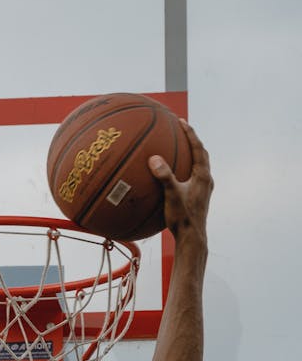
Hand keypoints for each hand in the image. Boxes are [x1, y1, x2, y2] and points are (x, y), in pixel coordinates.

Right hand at [148, 120, 212, 238]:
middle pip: (202, 154)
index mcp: (203, 176)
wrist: (192, 238)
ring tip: (180, 148)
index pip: (198, 148)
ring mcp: (204, 190)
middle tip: (182, 131)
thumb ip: (164, 176)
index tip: (181, 122)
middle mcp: (206, 181)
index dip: (190, 133)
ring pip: (199, 166)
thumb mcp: (172, 195)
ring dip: (191, 155)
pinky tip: (173, 175)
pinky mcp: (199, 198)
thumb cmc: (183, 218)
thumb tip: (154, 159)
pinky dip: (185, 170)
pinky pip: (193, 177)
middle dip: (192, 141)